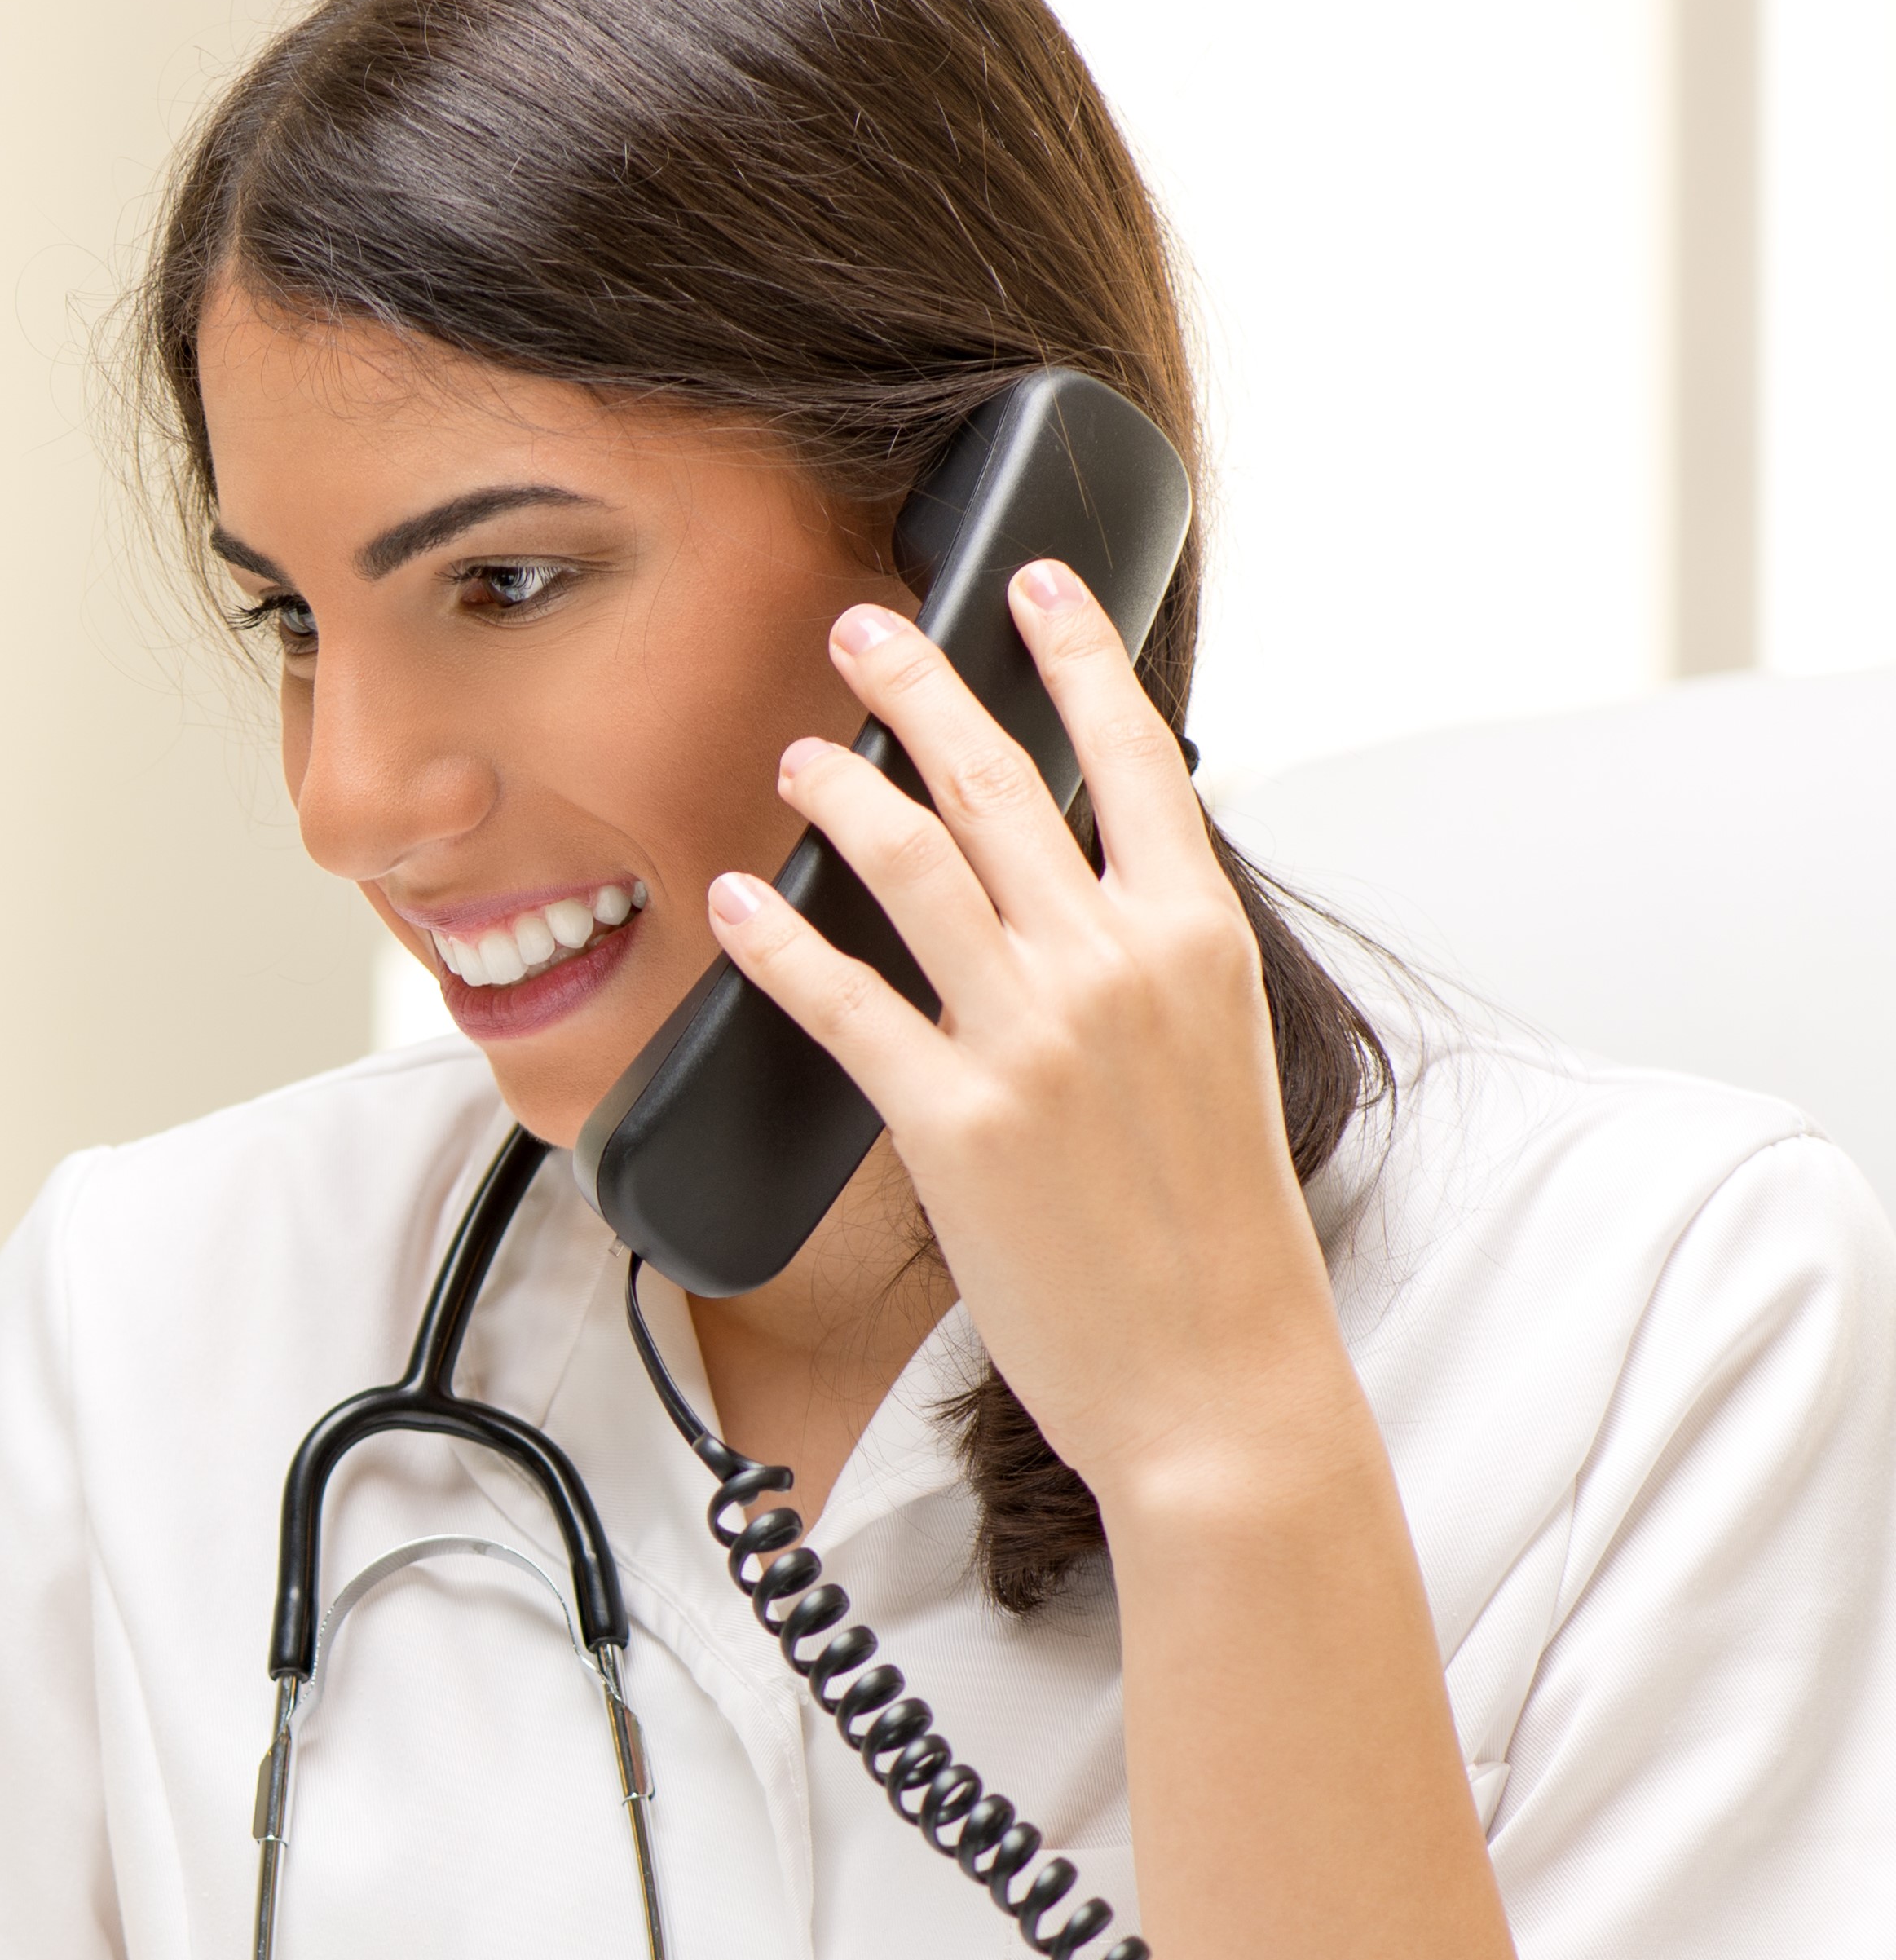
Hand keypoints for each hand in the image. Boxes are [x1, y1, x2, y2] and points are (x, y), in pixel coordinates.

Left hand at [700, 564, 1358, 1508]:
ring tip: (796, 755)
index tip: (1027, 582)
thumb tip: (1092, 882)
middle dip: (921, 688)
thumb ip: (1156, 956)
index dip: (1074, 653)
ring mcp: (1033, 1040)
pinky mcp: (955, 1122)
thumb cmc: (1220, 1233)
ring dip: (841, 792)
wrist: (1221, 1376)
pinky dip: (778, 942)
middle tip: (861, 628)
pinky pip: (844, 1003)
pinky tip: (737, 903)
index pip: (1135, 757)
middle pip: (1000, 783)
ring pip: (914, 866)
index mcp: (1198, 943)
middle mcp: (1117, 968)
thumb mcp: (1222, 1055)